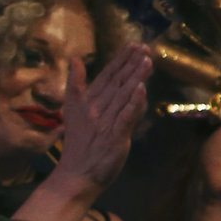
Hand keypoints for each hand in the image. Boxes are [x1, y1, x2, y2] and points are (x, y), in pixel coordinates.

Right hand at [50, 45, 152, 198]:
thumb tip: (75, 59)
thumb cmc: (78, 144)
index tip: (133, 45)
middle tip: (144, 46)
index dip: (120, 60)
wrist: (75, 174)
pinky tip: (141, 89)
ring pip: (123, 95)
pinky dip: (133, 103)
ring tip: (147, 60)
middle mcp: (95, 109)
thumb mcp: (72, 110)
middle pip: (116, 82)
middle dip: (131, 63)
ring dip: (135, 77)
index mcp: (86, 101)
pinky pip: (125, 117)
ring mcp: (105, 122)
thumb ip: (76, 85)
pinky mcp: (114, 136)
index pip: (106, 76)